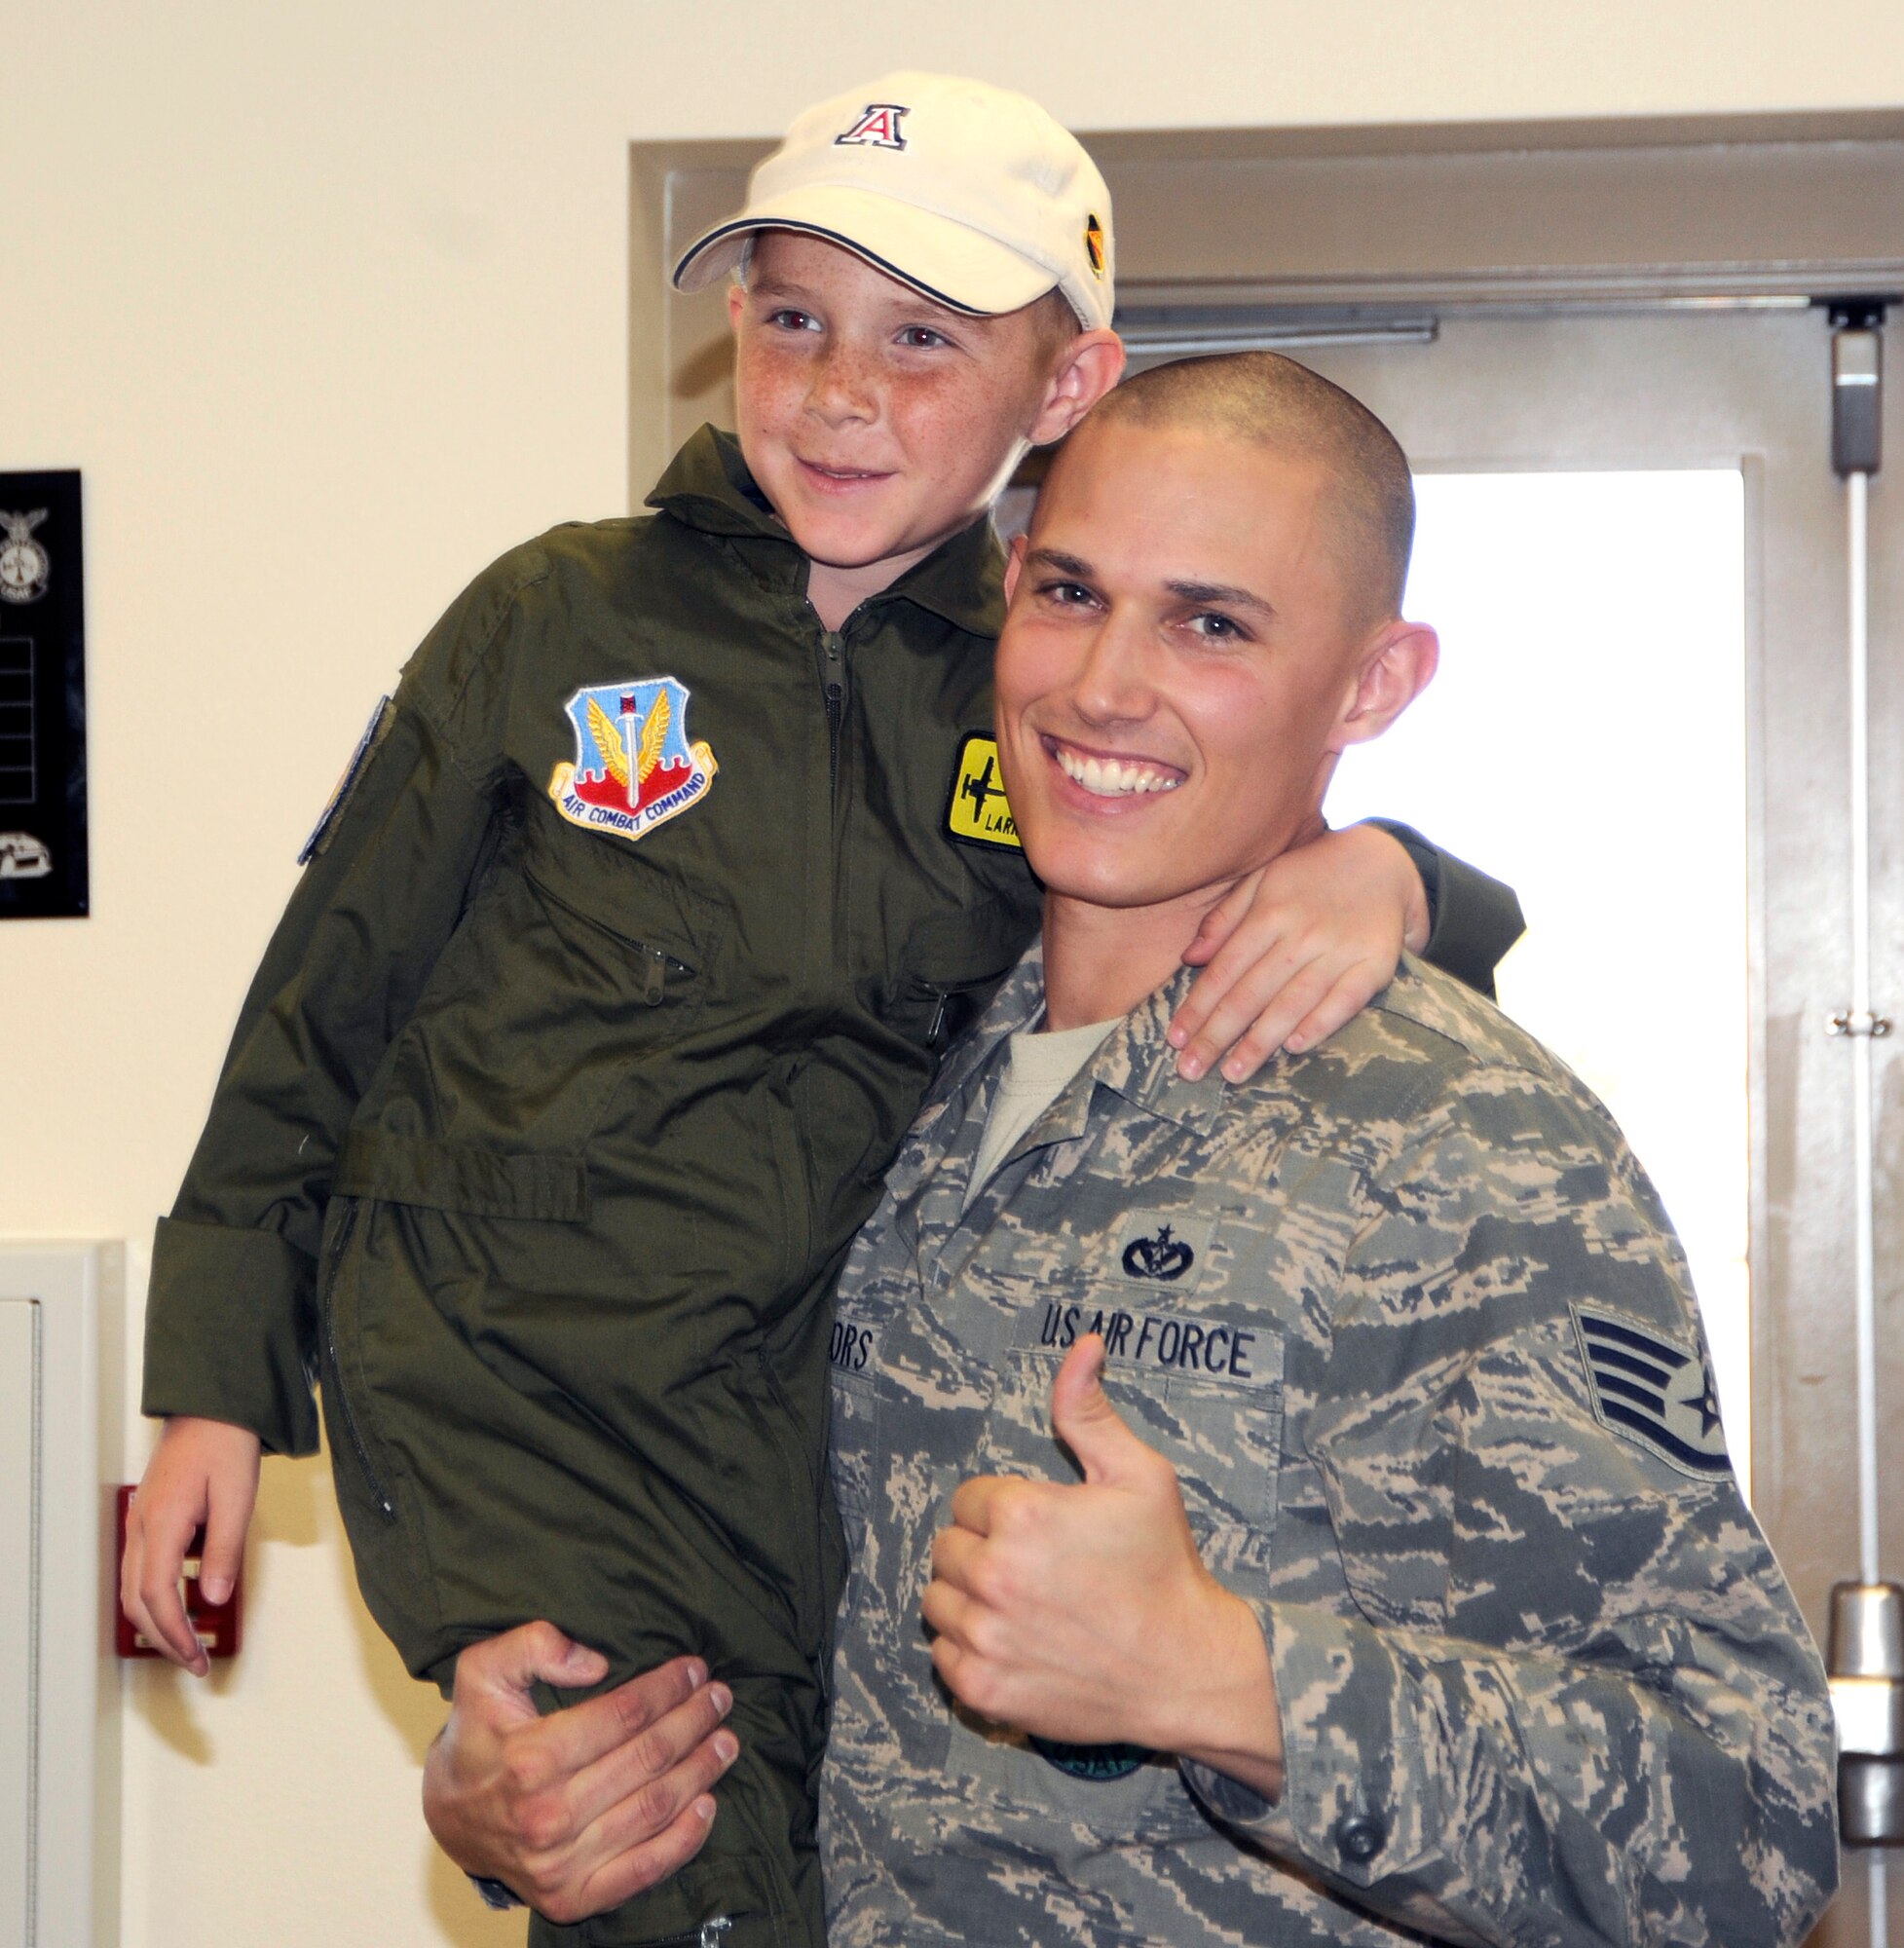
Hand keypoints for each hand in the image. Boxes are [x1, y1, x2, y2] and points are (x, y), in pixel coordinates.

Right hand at [120, 1414, 261, 1673]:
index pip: (156, 1596)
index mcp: (162, 1524)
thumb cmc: (226, 1445)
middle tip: (193, 1662)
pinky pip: (139, 1569)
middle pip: (137, 1601)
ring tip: (185, 1643)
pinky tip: (177, 1606)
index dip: (175, 1634)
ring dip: (155, 1622)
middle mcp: (141, 1527)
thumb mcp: (236, 1498)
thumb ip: (224, 1549)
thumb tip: (213, 1599)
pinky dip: (152, 1598)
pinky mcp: (148, 1517)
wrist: (212, 1406)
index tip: (196, 1659)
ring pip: (132, 1588)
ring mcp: (140, 1522)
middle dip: (163, 1638)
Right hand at [422, 1624, 738, 1922]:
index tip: (694, 1669)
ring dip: (700, 1771)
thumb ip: (533, 1644)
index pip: (624, 1715)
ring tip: (726, 1741)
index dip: (667, 1688)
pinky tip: (708, 1806)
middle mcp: (547, 1818)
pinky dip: (683, 1841)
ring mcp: (560, 1865)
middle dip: (693, 1722)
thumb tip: (595, 1662)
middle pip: (647, 1759)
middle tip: (720, 1698)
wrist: (448, 1814)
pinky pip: (642, 1871)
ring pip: (653, 1809)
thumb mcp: (483, 1669)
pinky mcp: (570, 1899)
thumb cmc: (478, 1732)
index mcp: (531, 1758)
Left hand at [923, 1336, 1279, 1792]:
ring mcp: (985, 1637)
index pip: (968, 1498)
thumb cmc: (1163, 1567)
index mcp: (1022, 1515)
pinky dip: (968, 1650)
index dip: (1005, 1510)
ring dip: (968, 1599)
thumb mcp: (1140, 1475)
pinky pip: (943, 1656)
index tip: (1043, 1530)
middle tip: (1036, 1568)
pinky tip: (1014, 1642)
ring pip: (937, 1601)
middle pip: (947, 1547)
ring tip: (1023, 1604)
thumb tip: (1082, 1345)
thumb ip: (1089, 1410)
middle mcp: (993, 1575)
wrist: (1185, 1668)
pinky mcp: (983, 1690)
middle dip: (983, 1550)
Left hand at [1170, 823, 1429, 1082]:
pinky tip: (1294, 1048)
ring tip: (1233, 1074)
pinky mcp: (1374, 965)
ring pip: (1291, 1004)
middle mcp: (1301, 934)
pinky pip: (1344, 1001)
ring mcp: (1339, 951)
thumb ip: (1224, 919)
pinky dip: (1319, 1024)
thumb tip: (1190, 958)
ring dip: (1259, 1043)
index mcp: (1269, 913)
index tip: (1175, 1039)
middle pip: (1251, 994)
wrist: (1382, 862)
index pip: (1224, 971)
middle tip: (1190, 1070)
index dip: (1197, 1007)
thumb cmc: (1310, 877)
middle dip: (1217, 1036)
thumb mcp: (1261, 881)